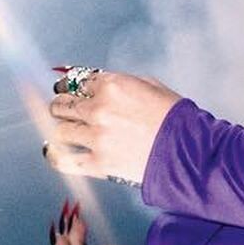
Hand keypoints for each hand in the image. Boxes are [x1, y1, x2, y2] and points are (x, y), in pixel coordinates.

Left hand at [44, 68, 179, 185]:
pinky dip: (55, 155)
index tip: (66, 89)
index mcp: (113, 85)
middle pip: (63, 104)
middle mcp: (99, 109)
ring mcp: (96, 137)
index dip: (71, 85)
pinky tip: (53, 151)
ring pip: (60, 129)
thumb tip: (98, 84)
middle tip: (64, 108)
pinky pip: (63, 160)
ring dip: (63, 128)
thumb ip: (121, 83)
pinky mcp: (98, 163)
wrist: (190, 151)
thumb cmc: (176, 118)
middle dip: (62, 105)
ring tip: (66, 130)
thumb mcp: (152, 87)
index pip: (77, 81)